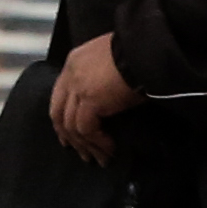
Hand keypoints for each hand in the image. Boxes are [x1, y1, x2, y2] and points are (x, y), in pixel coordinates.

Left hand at [48, 32, 141, 164]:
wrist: (147, 48)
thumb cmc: (138, 51)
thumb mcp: (113, 59)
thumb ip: (102, 76)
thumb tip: (106, 101)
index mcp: (74, 61)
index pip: (60, 95)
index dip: (62, 118)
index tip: (69, 136)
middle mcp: (71, 74)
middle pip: (59, 113)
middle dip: (69, 137)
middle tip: (81, 153)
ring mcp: (78, 87)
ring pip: (72, 126)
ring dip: (86, 146)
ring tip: (99, 159)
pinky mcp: (90, 101)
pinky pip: (87, 130)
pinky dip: (97, 143)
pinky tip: (109, 150)